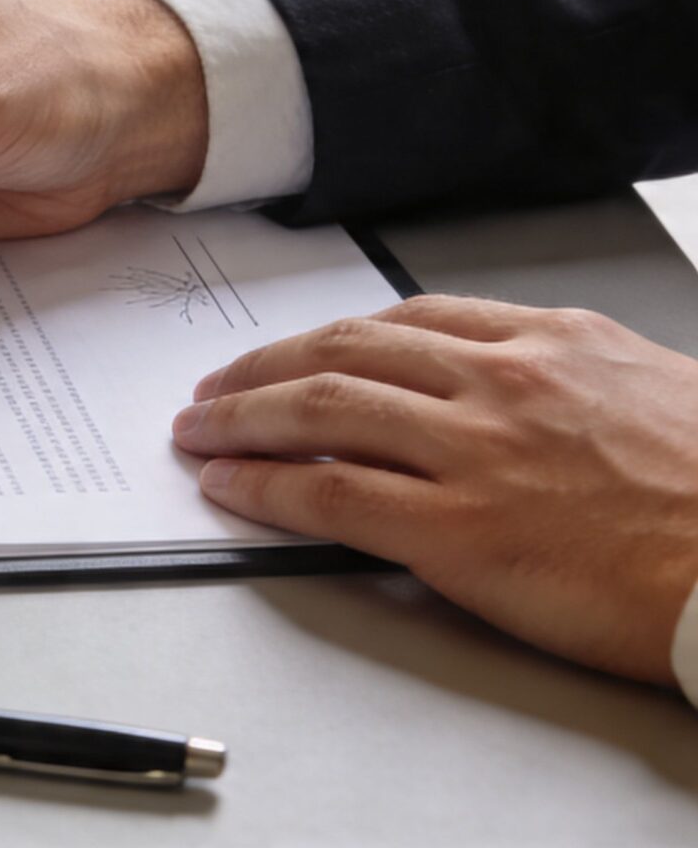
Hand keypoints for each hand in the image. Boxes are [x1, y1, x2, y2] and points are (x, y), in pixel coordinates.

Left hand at [175, 296, 697, 683]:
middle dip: (262, 367)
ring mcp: (475, 454)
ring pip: (320, 410)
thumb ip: (567, 380)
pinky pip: (330, 495)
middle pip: (344, 351)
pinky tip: (230, 486)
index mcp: (552, 343)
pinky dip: (264, 486)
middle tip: (214, 388)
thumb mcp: (652, 391)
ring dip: (240, 418)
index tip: (293, 351)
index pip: (408, 319)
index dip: (332, 337)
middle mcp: (502, 383)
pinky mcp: (460, 531)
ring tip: (199, 431)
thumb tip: (514, 390)